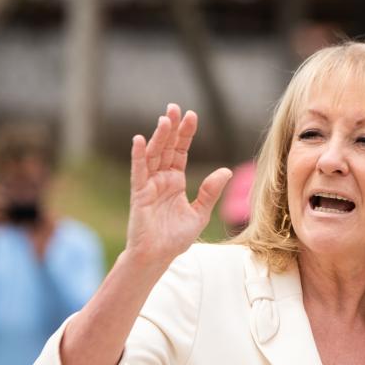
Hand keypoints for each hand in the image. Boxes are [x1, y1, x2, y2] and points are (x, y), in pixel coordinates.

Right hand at [126, 104, 231, 265]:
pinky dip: (138, 156)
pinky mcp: (139, 194)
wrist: (159, 256)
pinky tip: (139, 140)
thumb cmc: (176, 238)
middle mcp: (162, 179)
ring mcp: (149, 185)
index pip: (181, 151)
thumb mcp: (200, 213)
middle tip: (174, 107)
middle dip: (171, 128)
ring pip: (153, 155)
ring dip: (158, 137)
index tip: (192, 115)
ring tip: (164, 119)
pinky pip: (138, 172)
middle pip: (166, 148)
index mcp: (176, 181)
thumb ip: (210, 192)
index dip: (185, 134)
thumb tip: (227, 171)